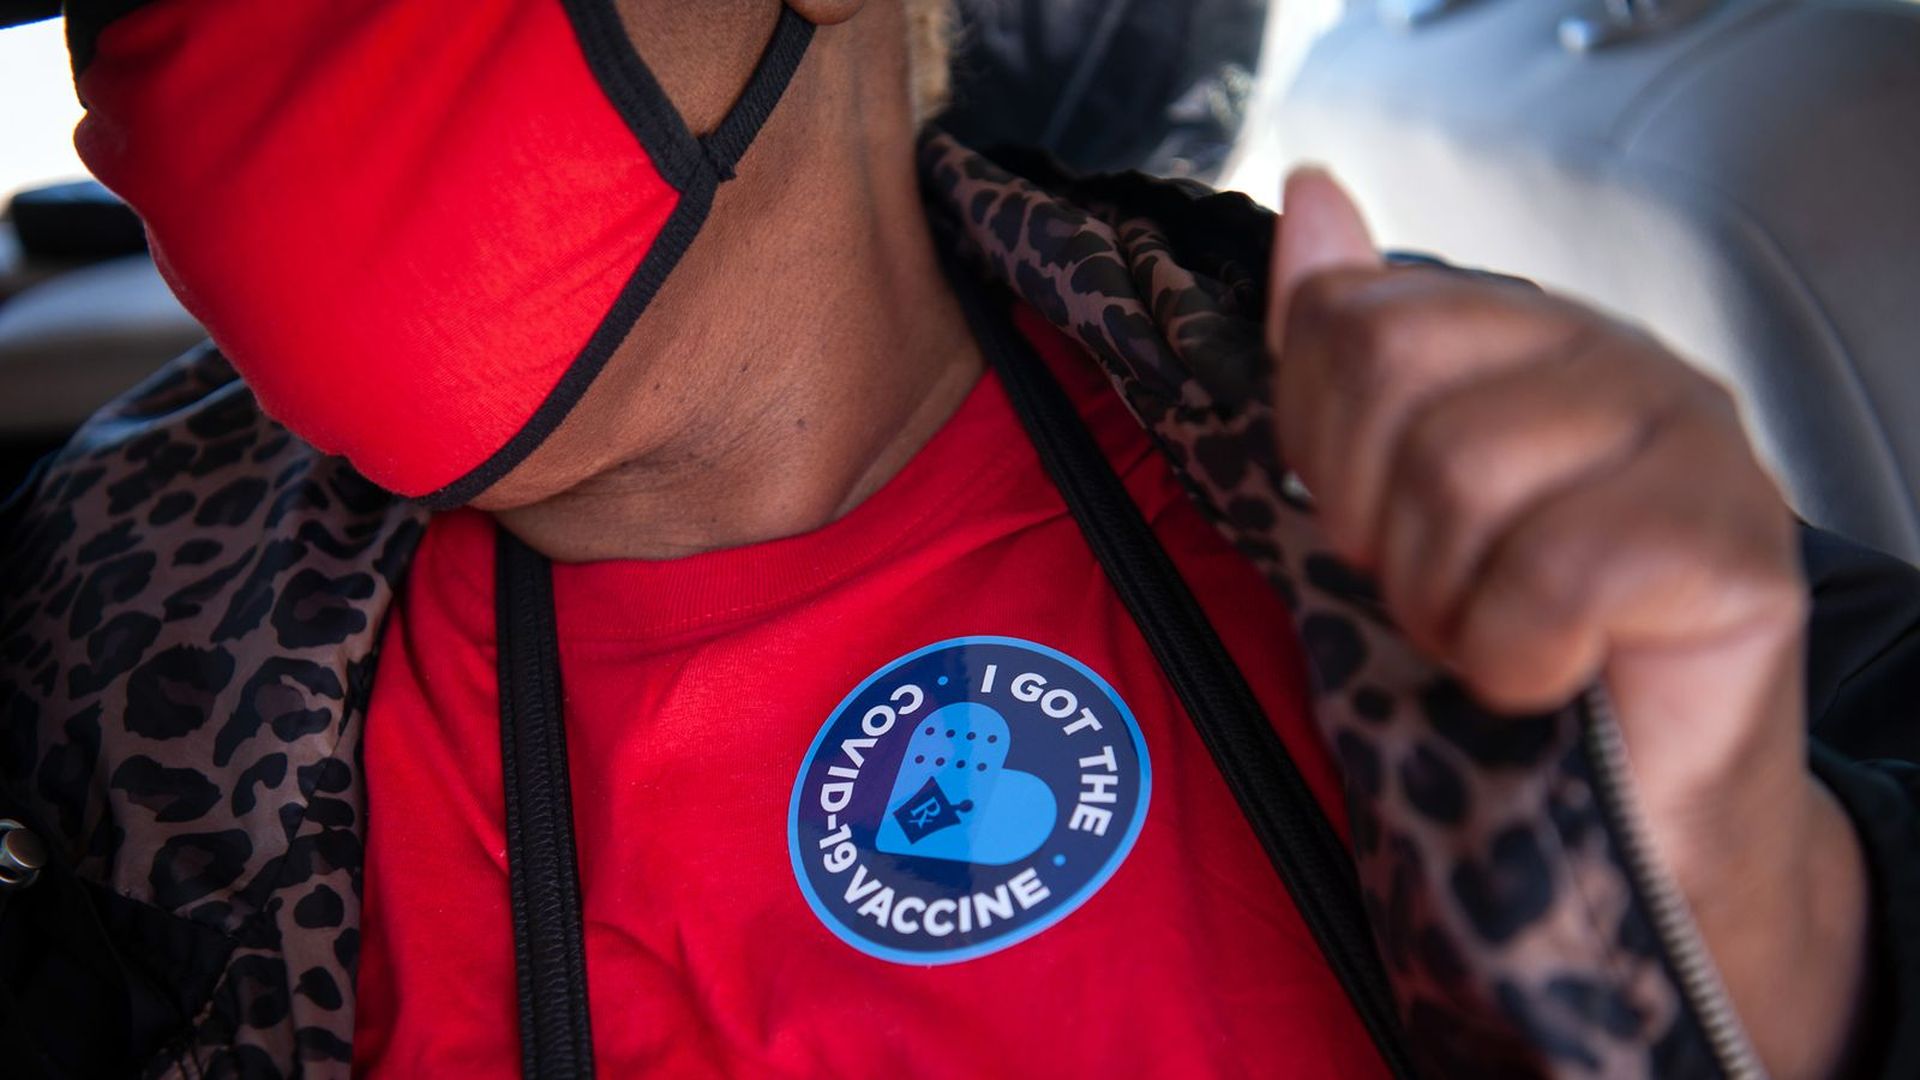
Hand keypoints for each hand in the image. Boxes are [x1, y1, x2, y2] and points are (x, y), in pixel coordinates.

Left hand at [1267, 168, 1868, 1078]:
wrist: (1633, 807)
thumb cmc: (1504, 645)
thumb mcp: (1388, 492)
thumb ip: (1345, 344)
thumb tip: (1312, 192)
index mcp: (1522, 333)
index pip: (1346, 318)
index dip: (1323, 450)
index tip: (1375, 530)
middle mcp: (1611, 356)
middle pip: (1390, 377)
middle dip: (1379, 524)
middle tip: (1442, 592)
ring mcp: (1687, 436)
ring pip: (1459, 473)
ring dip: (1443, 602)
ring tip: (1496, 635)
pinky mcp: (1731, 541)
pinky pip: (1547, 575)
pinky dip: (1512, 658)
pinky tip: (1551, 673)